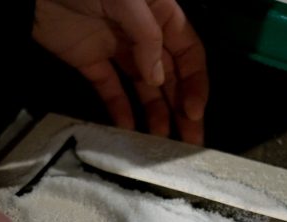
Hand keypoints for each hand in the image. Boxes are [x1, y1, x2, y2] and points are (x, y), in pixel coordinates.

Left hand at [33, 0, 208, 144]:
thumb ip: (147, 37)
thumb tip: (157, 79)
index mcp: (162, 14)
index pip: (189, 53)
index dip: (195, 84)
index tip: (194, 112)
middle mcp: (144, 35)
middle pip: (170, 76)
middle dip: (181, 108)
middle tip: (189, 142)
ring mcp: (117, 49)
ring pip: (143, 88)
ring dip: (155, 114)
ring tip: (159, 142)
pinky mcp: (91, 62)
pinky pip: (110, 90)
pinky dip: (120, 110)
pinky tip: (128, 130)